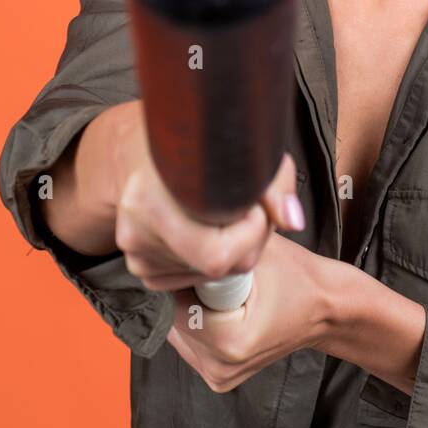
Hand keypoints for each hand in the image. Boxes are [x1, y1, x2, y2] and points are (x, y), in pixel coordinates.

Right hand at [107, 101, 303, 291]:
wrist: (156, 150)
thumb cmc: (204, 149)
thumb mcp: (247, 152)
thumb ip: (276, 186)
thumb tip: (292, 222)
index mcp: (149, 203)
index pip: (218, 254)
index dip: (251, 230)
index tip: (252, 201)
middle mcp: (135, 234)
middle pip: (219, 268)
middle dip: (246, 241)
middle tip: (244, 207)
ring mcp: (136, 255)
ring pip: (208, 274)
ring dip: (228, 249)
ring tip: (218, 213)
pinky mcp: (140, 267)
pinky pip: (192, 278)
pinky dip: (208, 258)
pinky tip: (203, 228)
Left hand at [165, 228, 343, 391]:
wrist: (326, 307)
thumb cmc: (298, 276)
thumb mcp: (259, 250)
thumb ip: (219, 247)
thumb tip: (180, 240)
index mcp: (230, 342)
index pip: (175, 302)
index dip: (186, 274)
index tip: (208, 263)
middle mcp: (221, 367)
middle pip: (175, 317)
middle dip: (189, 290)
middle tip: (221, 275)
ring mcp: (219, 376)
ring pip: (179, 328)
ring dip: (192, 305)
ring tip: (226, 292)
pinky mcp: (217, 376)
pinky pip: (190, 339)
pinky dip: (200, 319)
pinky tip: (224, 308)